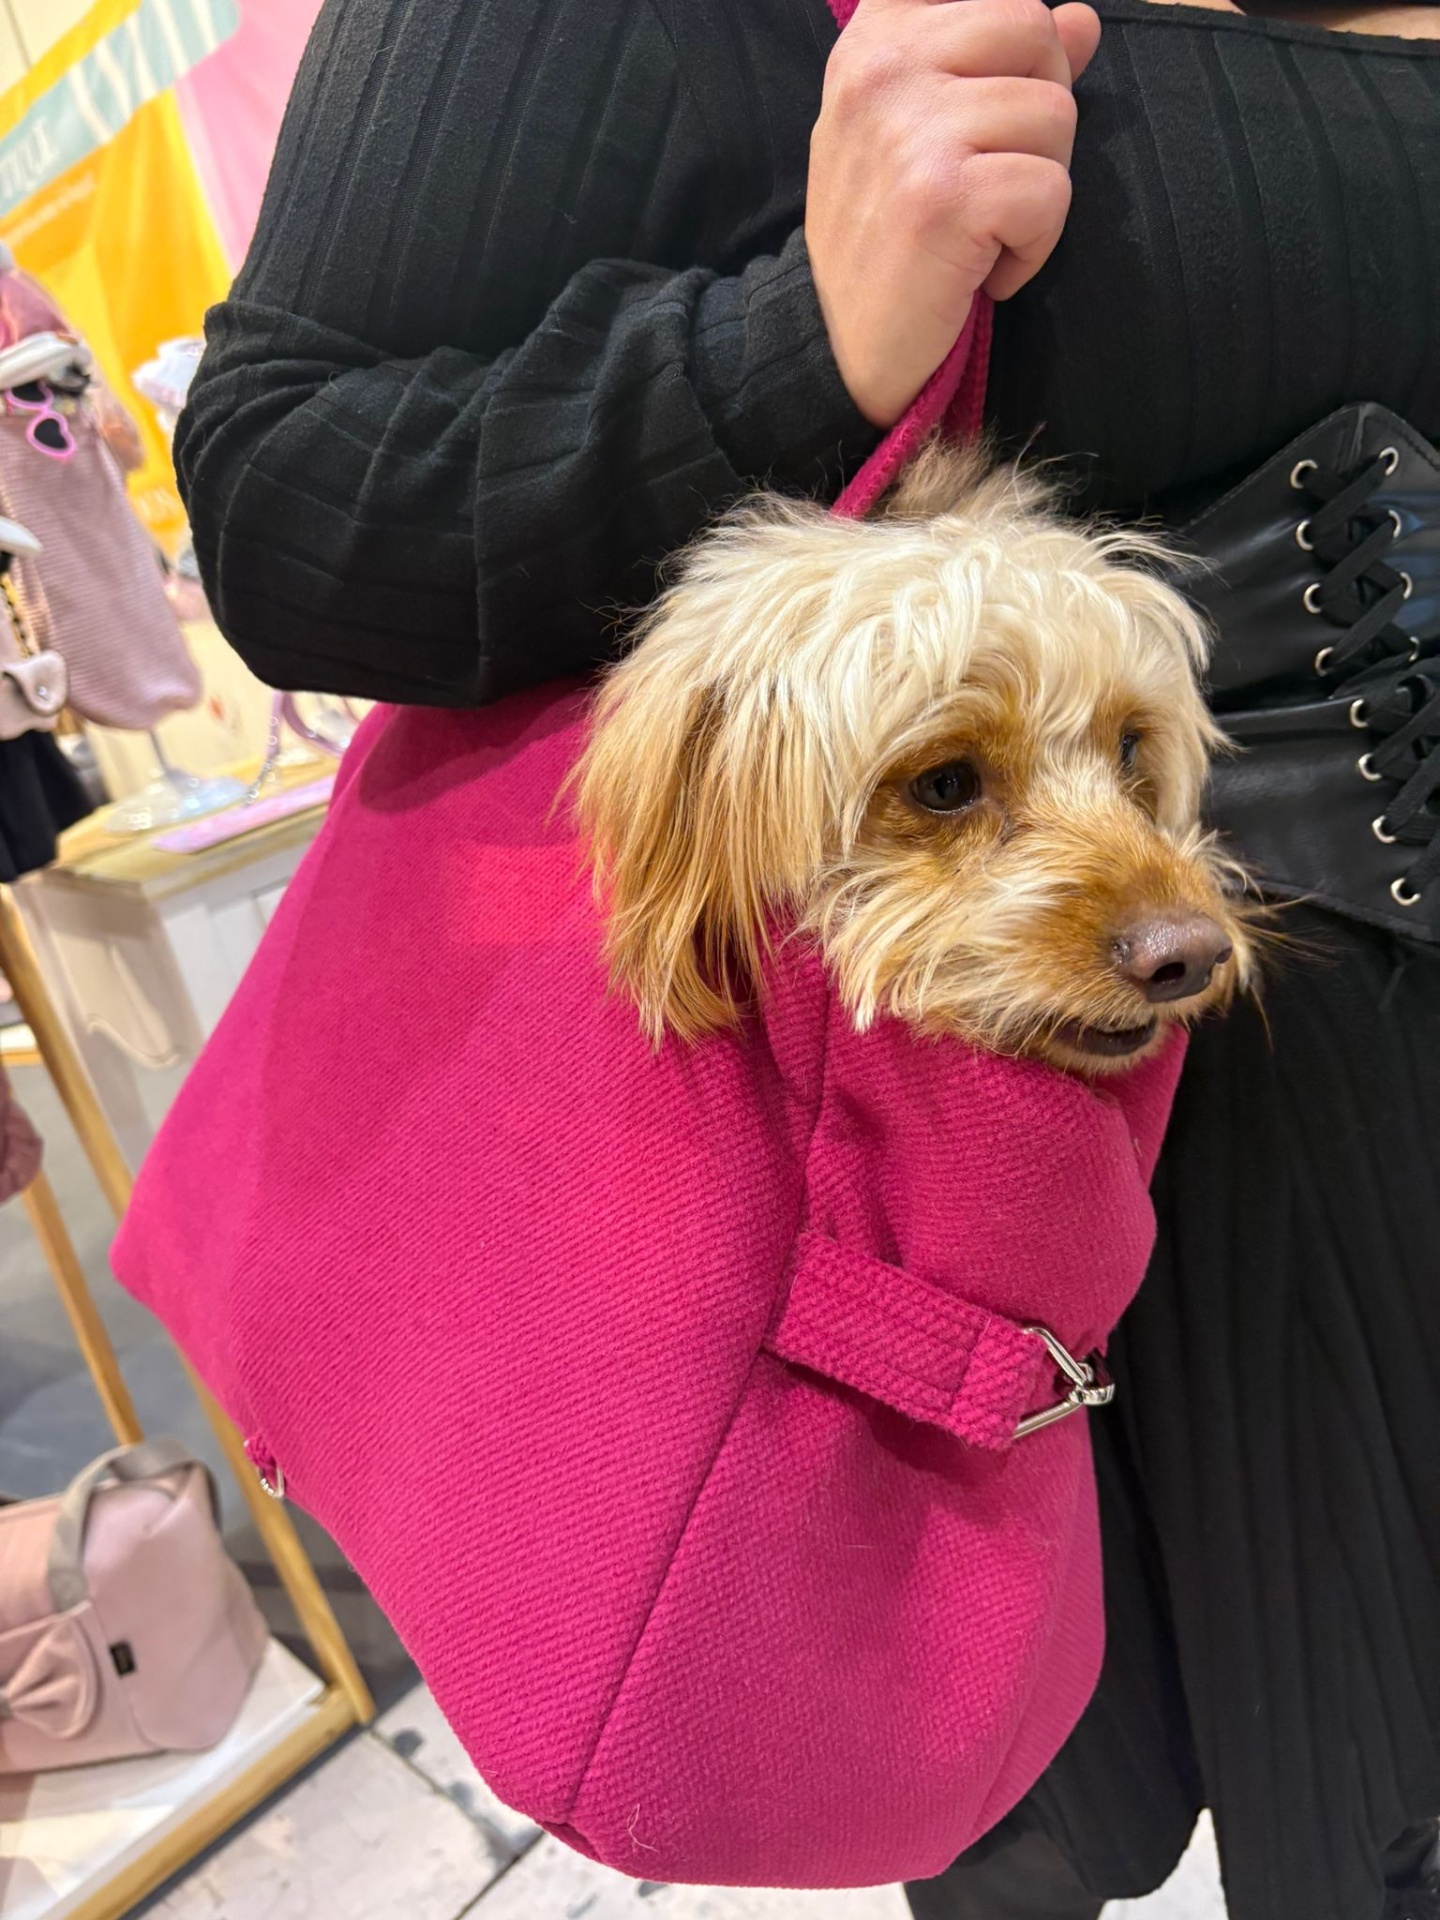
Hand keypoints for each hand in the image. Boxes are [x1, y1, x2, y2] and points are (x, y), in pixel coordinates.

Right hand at [806, 0, 1100, 426]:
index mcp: (875, 37)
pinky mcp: (942, 196)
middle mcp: (883, 67)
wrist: (837, 349)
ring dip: (1038, 185)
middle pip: (1034, 30)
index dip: (1017, 43)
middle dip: (1039, 112)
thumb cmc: (886, 238)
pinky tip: (987, 269)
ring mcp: (910, 129)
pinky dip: (1034, 245)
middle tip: (993, 177)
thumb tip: (1081, 20)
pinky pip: (1049, 189)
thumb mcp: (925, 131)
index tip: (988, 105)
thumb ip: (998, 63)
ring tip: (983, 228)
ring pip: (1054, 111)